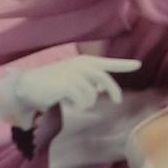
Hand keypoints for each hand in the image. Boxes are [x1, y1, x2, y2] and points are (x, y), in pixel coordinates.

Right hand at [0, 55, 140, 122]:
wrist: (27, 85)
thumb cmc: (51, 83)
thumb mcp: (72, 79)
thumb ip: (89, 82)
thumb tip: (102, 90)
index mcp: (84, 61)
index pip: (108, 63)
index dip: (124, 64)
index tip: (139, 65)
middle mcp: (81, 65)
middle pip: (106, 80)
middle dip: (114, 92)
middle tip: (117, 102)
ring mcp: (74, 74)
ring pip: (93, 96)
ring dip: (85, 102)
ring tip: (72, 100)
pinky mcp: (67, 85)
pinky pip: (83, 102)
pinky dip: (76, 106)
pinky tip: (65, 102)